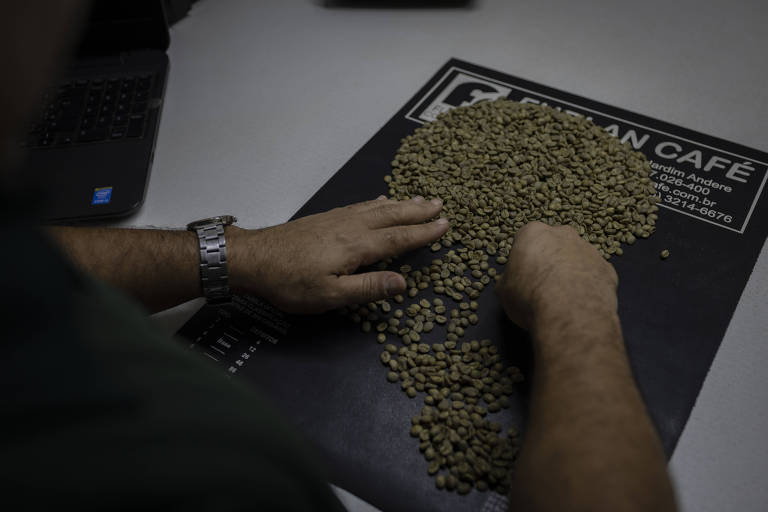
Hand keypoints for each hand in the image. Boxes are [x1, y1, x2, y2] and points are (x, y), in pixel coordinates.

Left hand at [228, 196, 448, 312]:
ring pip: (378, 207)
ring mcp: (338, 219)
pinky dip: (377, 202)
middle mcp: (351, 226)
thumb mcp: (330, 295)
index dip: (424, 232)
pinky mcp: (326, 218)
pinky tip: (380, 200)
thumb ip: (368, 288)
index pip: (399, 237)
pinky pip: (360, 205)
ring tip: (420, 199)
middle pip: (393, 215)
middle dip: (418, 211)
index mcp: (357, 246)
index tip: (445, 225)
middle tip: (441, 204)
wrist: (254, 258)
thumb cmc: (290, 282)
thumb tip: (403, 283)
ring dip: (402, 203)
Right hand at [495, 222, 617, 329]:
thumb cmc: (530, 296)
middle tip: (543, 284)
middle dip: (550, 259)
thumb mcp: (504, 290)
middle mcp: (564, 234)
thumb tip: (512, 283)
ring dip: (571, 272)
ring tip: (564, 298)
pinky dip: (590, 286)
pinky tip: (582, 303)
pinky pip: (595, 275)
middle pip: (555, 243)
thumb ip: (509, 280)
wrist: (570, 313)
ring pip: (578, 258)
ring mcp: (589, 250)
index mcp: (533, 233)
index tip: (522, 275)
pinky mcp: (608, 269)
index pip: (526, 239)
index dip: (523, 259)